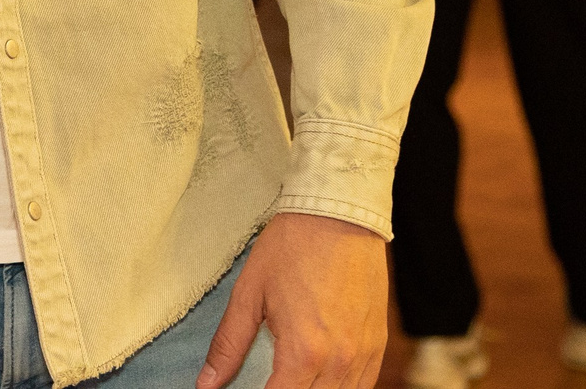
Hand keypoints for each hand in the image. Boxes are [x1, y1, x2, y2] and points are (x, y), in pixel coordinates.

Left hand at [199, 212, 386, 388]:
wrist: (338, 213)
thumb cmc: (292, 247)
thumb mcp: (249, 294)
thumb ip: (228, 344)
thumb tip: (206, 383)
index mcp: (304, 352)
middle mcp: (339, 361)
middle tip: (270, 380)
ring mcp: (364, 355)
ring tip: (292, 380)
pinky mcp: (378, 344)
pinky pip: (364, 386)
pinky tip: (322, 383)